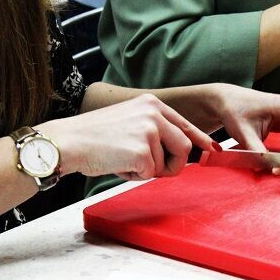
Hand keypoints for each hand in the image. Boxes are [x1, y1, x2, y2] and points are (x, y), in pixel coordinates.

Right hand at [38, 94, 214, 179]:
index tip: (213, 151)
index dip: (201, 141)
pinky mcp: (141, 151)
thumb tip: (183, 149)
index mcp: (152, 104)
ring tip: (123, 159)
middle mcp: (154, 113)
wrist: (67, 141)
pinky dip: (134, 175)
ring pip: (167, 165)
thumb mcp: (129, 121)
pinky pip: (150, 174)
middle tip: (149, 167)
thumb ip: (155, 130)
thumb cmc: (95, 136)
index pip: (186, 125)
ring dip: (148, 171)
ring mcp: (149, 131)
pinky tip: (117, 164)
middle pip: (185, 148)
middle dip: (172, 165)